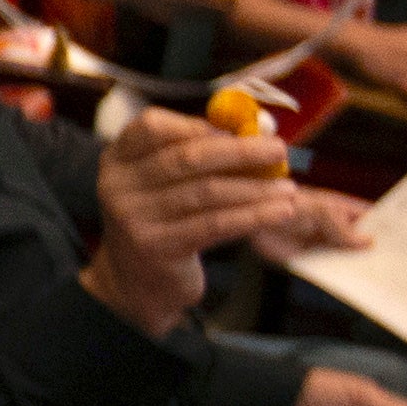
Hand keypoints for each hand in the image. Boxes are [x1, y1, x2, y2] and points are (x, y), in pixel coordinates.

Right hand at [79, 108, 363, 334]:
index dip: (199, 123)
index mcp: (118, 159)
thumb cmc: (163, 219)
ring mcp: (133, 218)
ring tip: (288, 186)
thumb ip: (199, 149)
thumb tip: (259, 124)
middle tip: (279, 149)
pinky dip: (253, 215)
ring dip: (255, 187)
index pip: (152, 125)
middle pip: (187, 157)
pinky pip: (215, 225)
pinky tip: (280, 211)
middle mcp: (118, 185)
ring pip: (207, 192)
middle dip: (240, 151)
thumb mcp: (164, 181)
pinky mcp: (157, 248)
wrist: (135, 282)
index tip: (242, 128)